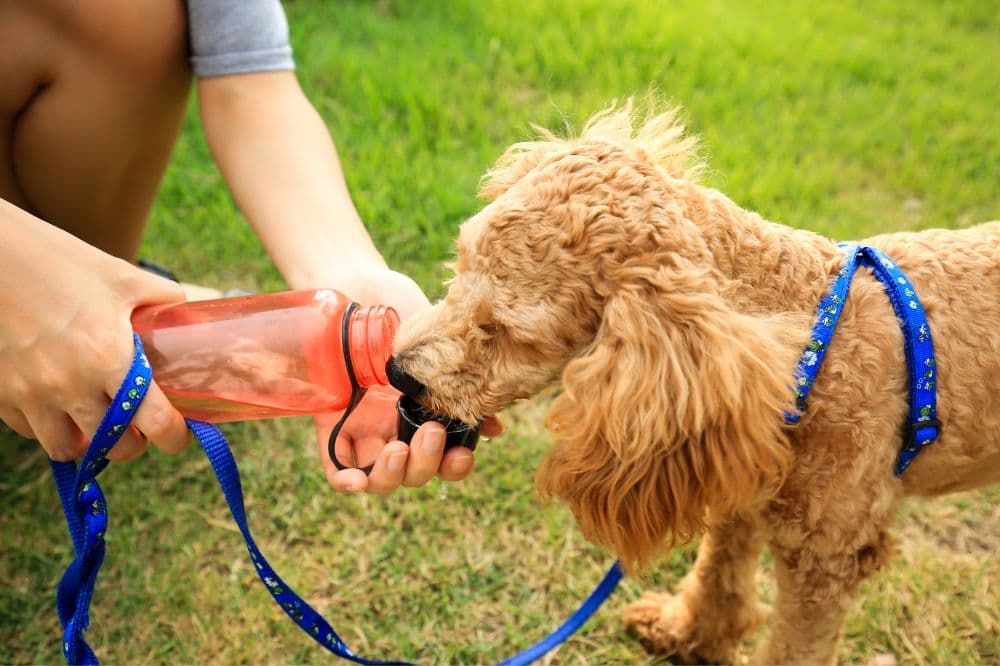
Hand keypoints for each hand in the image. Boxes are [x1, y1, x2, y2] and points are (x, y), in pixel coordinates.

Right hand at [0, 200, 191, 461]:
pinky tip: (59, 404)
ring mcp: (30, 394)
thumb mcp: (120, 277)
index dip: (174, 437)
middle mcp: (70, 385)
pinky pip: (29, 430)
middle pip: (115, 447)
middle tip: (139, 427)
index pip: (154, 423)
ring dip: (88, 442)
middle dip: (134, 442)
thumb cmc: (58, 261)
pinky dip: (49, 425)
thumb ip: (161, 300)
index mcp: (109, 358)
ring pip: (66, 448)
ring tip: (97, 421)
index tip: (179, 436)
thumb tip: (190, 315)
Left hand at [305, 263, 502, 492]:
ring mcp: (364, 428)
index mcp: (427, 413)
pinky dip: (346, 481)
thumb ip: (463, 381)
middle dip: (427, 464)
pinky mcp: (330, 425)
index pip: (444, 459)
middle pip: (415, 472)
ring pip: (379, 477)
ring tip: (398, 450)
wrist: (360, 284)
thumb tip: (494, 426)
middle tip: (430, 432)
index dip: (454, 467)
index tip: (462, 453)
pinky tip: (357, 480)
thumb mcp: (439, 343)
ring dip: (394, 475)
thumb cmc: (404, 309)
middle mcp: (397, 427)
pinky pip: (337, 468)